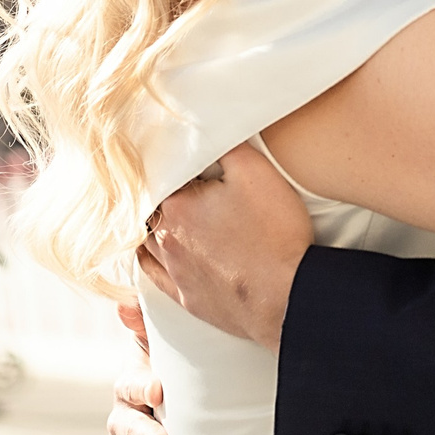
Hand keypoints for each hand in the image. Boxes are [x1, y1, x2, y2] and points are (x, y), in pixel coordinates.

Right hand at [106, 301, 169, 434]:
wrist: (189, 415)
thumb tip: (125, 303)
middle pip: (126, 428)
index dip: (141, 387)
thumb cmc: (178, 375)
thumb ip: (149, 327)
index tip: (159, 391)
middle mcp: (121, 418)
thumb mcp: (167, 349)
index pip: (129, 385)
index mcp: (131, 385)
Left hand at [136, 140, 312, 352]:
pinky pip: (154, 276)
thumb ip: (226, 146)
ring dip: (156, 225)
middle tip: (184, 185)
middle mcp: (166, 239)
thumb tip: (205, 136)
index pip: (163, 175)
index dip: (177, 167)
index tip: (190, 163)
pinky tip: (151, 253)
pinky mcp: (187, 298)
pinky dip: (149, 261)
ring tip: (171, 213)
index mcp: (176, 205)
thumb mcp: (256, 170)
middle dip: (166, 195)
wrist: (286, 296)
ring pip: (148, 241)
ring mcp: (175, 271)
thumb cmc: (273, 233)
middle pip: (153, 208)